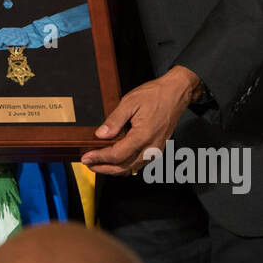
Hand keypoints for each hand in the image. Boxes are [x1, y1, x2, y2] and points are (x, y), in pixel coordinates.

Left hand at [80, 66, 201, 175]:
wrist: (176, 93)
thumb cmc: (155, 95)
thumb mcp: (130, 102)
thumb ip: (114, 120)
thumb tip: (101, 134)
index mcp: (143, 135)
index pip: (117, 155)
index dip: (99, 158)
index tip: (86, 157)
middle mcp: (151, 147)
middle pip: (123, 167)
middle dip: (103, 168)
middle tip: (88, 164)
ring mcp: (156, 150)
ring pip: (131, 168)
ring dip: (114, 169)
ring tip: (98, 164)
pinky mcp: (157, 149)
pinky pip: (139, 164)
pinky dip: (125, 166)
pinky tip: (115, 161)